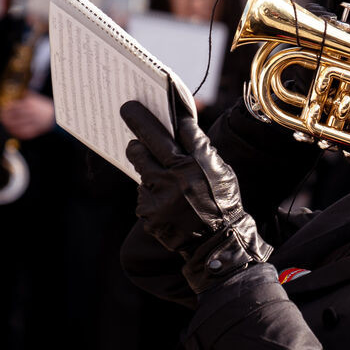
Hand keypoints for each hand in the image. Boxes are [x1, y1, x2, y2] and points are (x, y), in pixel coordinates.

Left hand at [0, 93, 54, 139]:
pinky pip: (23, 133)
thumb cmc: (43, 107)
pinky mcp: (35, 131)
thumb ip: (25, 95)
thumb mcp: (35, 98)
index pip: (14, 106)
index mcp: (30, 104)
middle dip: (5, 118)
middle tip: (1, 117)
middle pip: (14, 117)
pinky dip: (16, 132)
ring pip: (17, 126)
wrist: (56, 116)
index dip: (6, 109)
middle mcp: (32, 113)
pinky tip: (12, 130)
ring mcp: (33, 123)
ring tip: (5, 124)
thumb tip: (14, 92)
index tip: (2, 109)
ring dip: (9, 126)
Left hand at [122, 99, 270, 292]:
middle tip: (139, 144)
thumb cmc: (221, 200)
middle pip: (138, 150)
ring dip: (151, 177)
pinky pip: (143, 199)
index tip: (128, 107)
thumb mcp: (219, 168)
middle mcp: (170, 180)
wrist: (219, 242)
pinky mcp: (148, 218)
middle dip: (137, 145)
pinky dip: (153, 200)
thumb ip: (198, 145)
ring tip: (172, 191)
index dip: (142, 118)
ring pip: (141, 175)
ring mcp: (157, 201)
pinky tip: (170, 209)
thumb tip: (179, 120)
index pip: (160, 132)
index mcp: (189, 164)